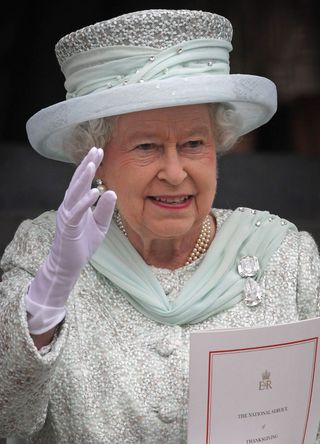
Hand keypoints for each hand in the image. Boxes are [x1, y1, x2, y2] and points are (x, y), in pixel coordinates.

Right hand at [26, 147, 116, 334]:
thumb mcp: (100, 226)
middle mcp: (69, 205)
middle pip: (78, 181)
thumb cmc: (83, 243)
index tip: (99, 152)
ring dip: (83, 178)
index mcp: (77, 204)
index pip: (83, 181)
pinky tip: (94, 192)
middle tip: (97, 150)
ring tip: (92, 164)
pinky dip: (85, 202)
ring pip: (74, 192)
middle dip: (87, 165)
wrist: (69, 264)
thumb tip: (112, 192)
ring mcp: (67, 215)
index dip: (90, 166)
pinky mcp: (68, 226)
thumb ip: (105, 209)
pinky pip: (77, 211)